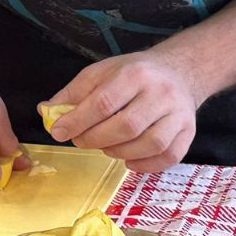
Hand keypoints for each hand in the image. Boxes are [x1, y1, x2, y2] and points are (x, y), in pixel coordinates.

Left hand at [44, 52, 202, 170]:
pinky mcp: (189, 132)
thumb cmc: (133, 74)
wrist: (179, 71)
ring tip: (104, 146)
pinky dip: (145, 165)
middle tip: (81, 140)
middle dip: (95, 139)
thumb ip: (73, 93)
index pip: (103, 102)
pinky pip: (168, 156)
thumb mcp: (100, 72)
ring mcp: (179, 114)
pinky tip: (127, 159)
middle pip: (126, 126)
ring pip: (148, 144)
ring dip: (118, 152)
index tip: (59, 131)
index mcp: (134, 74)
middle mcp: (161, 93)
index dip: (77, 121)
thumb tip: (46, 112)